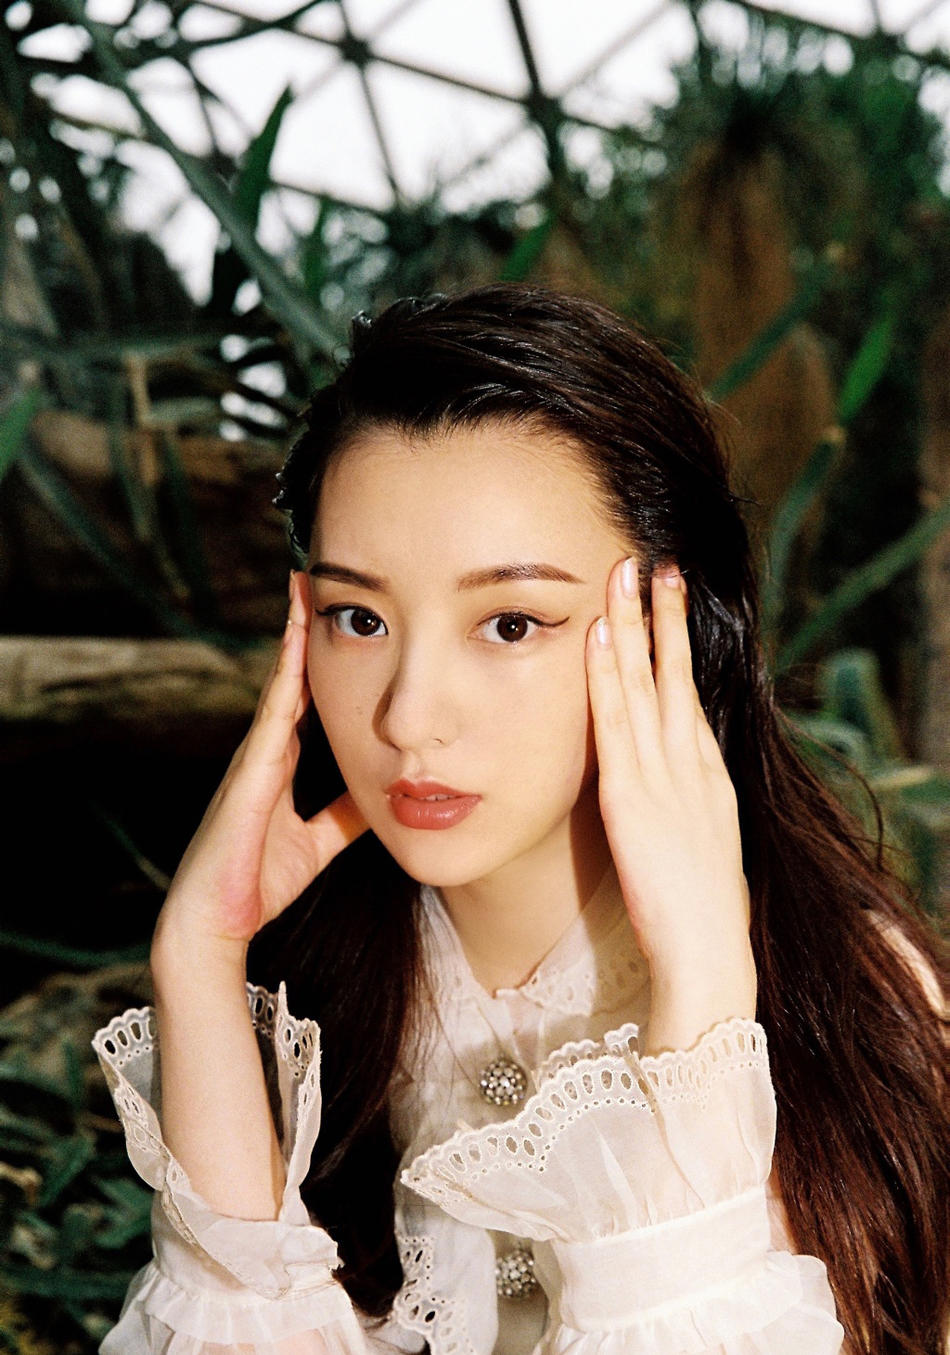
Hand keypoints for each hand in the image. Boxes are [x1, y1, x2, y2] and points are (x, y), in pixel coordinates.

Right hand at [152, 571, 368, 965]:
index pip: (306, 697)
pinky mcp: (250, 770)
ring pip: (280, 681)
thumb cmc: (258, 881)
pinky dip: (285, 672)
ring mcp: (255, 755)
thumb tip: (382, 797)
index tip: (341, 617)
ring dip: (293, 634)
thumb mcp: (318, 843)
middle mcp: (266, 750)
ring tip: (304, 586)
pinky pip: (273, 710)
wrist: (215, 921)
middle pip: (291, 676)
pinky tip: (296, 640)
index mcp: (281, 764)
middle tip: (316, 576)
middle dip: (303, 628)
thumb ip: (344, 817)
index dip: (321, 658)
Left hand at [585, 557, 752, 986]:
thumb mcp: (697, 846)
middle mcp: (689, 763)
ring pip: (646, 683)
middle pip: (672, 674)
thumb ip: (679, 810)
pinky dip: (609, 675)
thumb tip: (661, 792)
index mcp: (706, 775)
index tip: (668, 601)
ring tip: (626, 574)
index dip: (675, 645)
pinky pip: (616, 722)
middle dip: (662, 615)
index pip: (686, 694)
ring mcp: (662, 775)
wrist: (709, 953)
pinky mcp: (631, 796)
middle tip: (652, 562)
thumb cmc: (700, 914)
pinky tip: (600, 636)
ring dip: (635, 625)